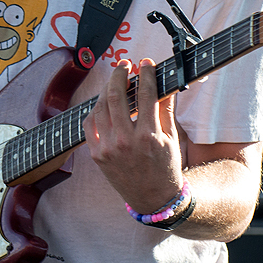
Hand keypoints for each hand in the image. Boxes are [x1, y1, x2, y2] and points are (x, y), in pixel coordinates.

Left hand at [84, 58, 183, 212]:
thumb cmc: (166, 167)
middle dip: (119, 74)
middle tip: (125, 65)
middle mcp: (125, 142)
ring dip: (106, 89)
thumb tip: (165, 83)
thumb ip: (166, 108)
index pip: (146, 95)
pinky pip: (89, 124)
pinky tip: (103, 102)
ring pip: (99, 107)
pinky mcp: (97, 155)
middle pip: (115, 96)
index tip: (146, 63)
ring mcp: (108, 149)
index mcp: (148, 136)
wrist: (153, 198)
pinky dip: (95, 109)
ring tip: (114, 81)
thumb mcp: (172, 138)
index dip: (146, 74)